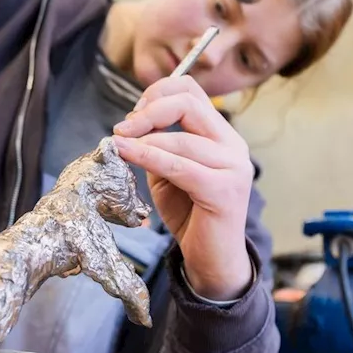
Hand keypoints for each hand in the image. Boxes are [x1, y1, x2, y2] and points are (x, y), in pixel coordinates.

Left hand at [111, 76, 254, 300]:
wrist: (212, 261)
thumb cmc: (191, 215)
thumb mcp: (170, 171)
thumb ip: (158, 145)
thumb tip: (128, 125)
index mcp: (223, 135)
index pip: (192, 91)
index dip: (157, 93)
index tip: (132, 113)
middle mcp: (234, 146)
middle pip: (188, 104)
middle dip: (148, 111)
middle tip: (122, 128)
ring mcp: (234, 168)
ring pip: (181, 138)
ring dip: (142, 138)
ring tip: (117, 144)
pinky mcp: (224, 191)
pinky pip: (179, 166)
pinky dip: (148, 156)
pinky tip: (126, 154)